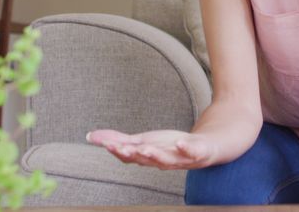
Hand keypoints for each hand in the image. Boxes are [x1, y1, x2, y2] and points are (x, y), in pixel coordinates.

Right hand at [86, 129, 217, 169]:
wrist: (207, 146)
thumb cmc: (171, 146)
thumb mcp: (143, 141)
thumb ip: (118, 140)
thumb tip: (90, 137)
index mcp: (148, 159)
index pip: (131, 157)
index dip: (118, 151)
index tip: (106, 144)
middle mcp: (163, 162)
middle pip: (146, 160)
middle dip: (133, 154)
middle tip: (119, 147)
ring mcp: (182, 159)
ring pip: (167, 160)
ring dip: (155, 155)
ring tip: (146, 148)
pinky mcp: (199, 152)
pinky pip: (193, 152)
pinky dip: (186, 148)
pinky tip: (180, 142)